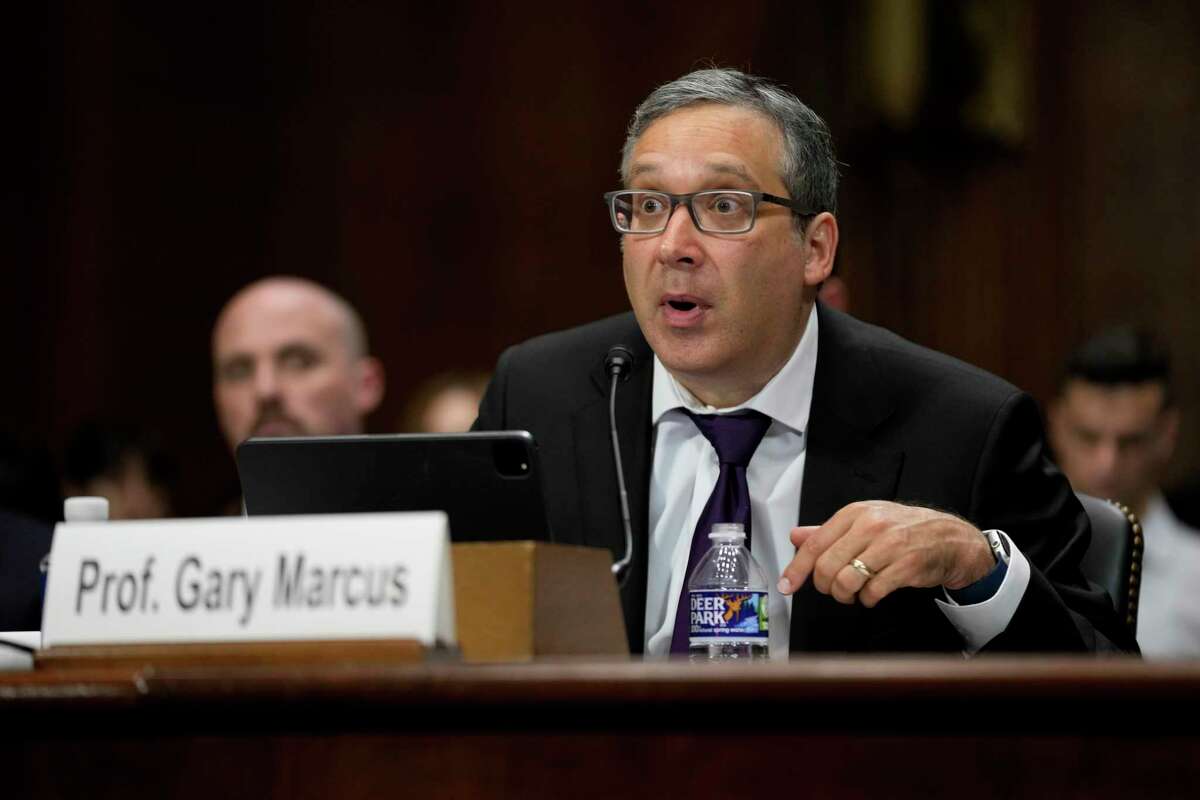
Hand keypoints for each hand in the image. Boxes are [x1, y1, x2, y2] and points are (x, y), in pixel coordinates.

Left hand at [776, 501, 994, 606]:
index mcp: (855, 513)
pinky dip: (868, 600)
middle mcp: (871, 526)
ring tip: (854, 593)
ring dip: (845, 596)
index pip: (815, 544)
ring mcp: (890, 546)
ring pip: (847, 582)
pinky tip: (873, 594)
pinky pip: (872, 592)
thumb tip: (796, 536)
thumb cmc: (904, 530)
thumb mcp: (864, 521)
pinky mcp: (907, 567)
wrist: (951, 539)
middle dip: (826, 586)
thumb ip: (828, 531)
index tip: (786, 585)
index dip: (797, 568)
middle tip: (834, 589)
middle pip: (827, 567)